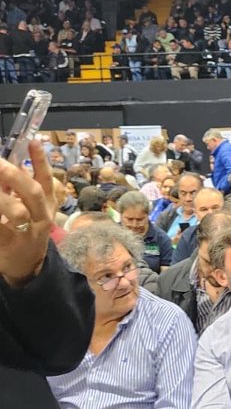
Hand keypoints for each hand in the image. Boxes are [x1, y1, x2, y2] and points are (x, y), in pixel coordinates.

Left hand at [0, 141, 52, 286]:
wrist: (26, 266)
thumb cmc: (25, 231)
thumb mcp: (30, 207)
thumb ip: (21, 187)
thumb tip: (12, 161)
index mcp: (47, 205)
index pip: (47, 180)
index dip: (40, 161)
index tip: (33, 141)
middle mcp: (42, 218)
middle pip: (35, 194)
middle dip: (16, 176)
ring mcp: (28, 234)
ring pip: (18, 213)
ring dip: (2, 197)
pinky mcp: (11, 246)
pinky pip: (0, 230)